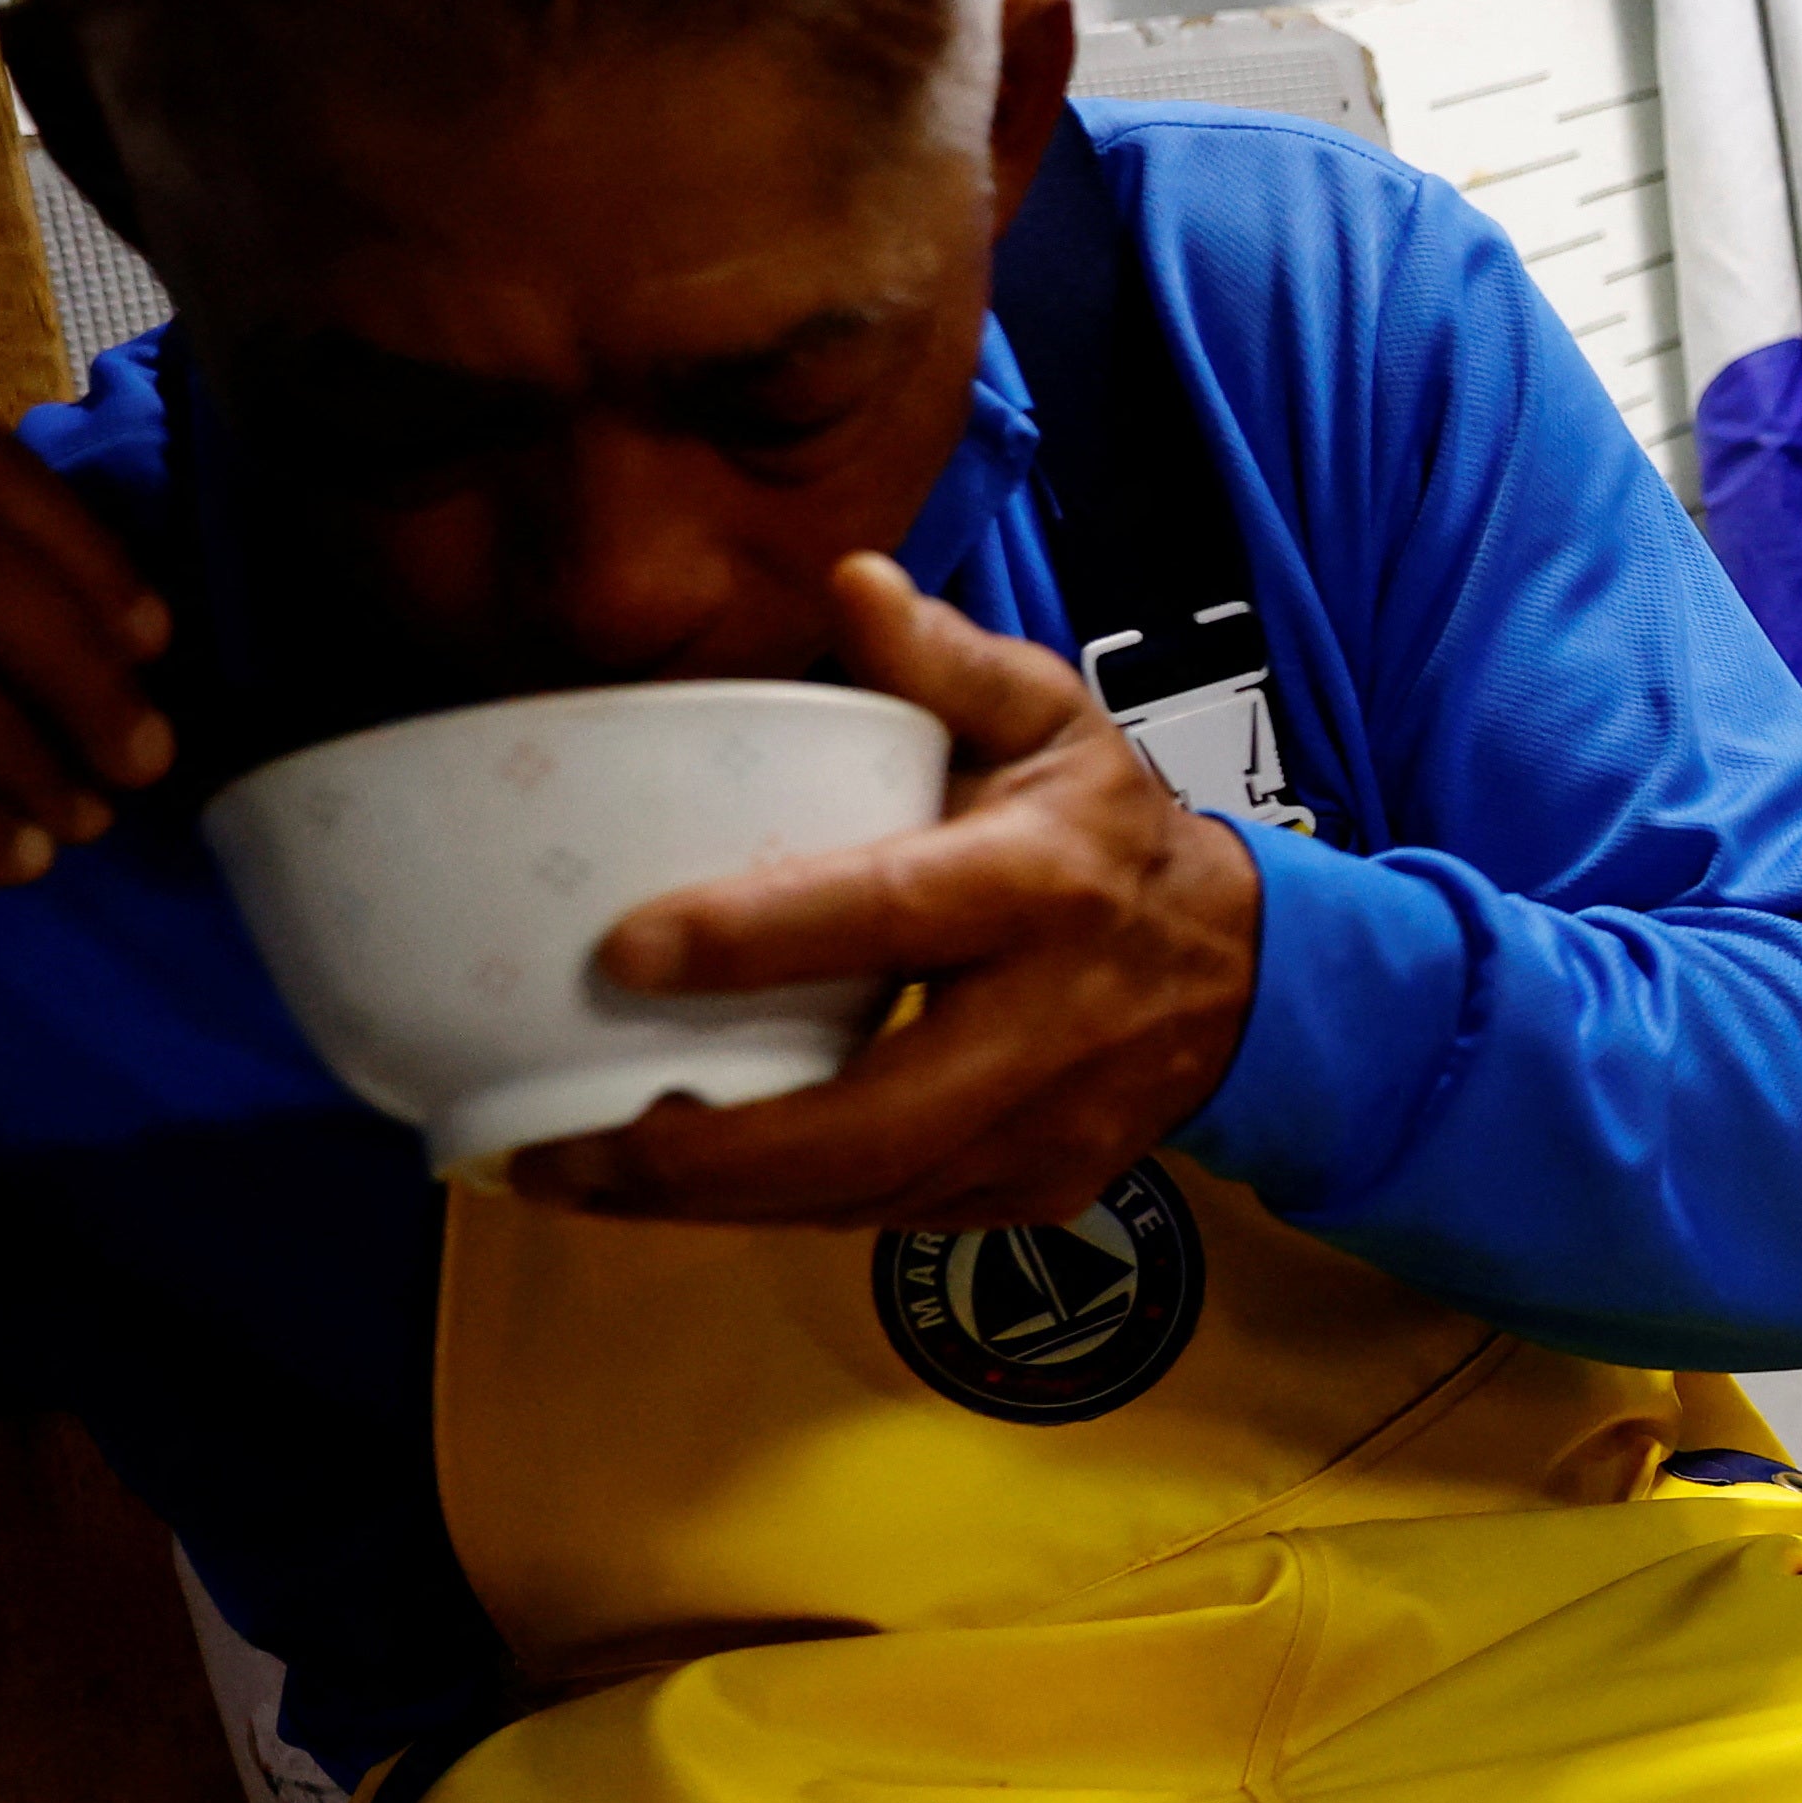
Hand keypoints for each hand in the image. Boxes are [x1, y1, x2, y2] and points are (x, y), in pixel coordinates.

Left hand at [510, 554, 1264, 1228]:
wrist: (1242, 972)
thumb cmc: (1107, 834)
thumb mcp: (1049, 720)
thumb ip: (946, 660)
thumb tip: (849, 581)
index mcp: (1042, 882)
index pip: (892, 912)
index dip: (759, 936)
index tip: (625, 948)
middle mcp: (1050, 1021)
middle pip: (868, 1119)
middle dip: (708, 1150)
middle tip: (560, 1149)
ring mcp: (1047, 1127)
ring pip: (864, 1195)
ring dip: (713, 1203)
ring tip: (574, 1179)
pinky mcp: (1033, 1193)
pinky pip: (884, 1221)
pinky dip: (773, 1216)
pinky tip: (675, 1196)